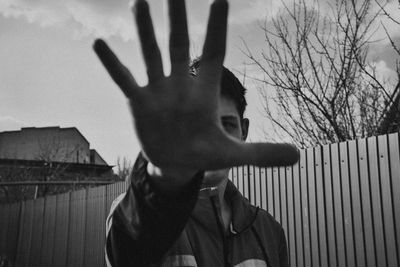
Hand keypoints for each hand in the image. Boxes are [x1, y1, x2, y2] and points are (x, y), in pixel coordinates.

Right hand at [93, 0, 298, 172]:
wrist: (177, 165)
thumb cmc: (204, 154)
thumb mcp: (235, 156)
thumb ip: (263, 152)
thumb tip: (299, 155)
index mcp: (204, 92)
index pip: (213, 52)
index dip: (216, 27)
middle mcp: (180, 85)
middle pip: (179, 45)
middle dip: (177, 18)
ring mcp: (158, 92)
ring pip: (151, 55)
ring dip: (145, 31)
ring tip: (141, 2)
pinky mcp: (138, 104)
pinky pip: (124, 79)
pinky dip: (112, 64)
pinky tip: (99, 43)